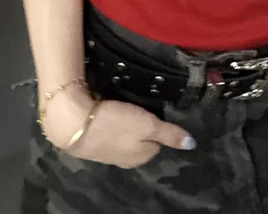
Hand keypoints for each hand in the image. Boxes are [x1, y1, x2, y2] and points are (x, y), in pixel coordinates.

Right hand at [42, 86, 195, 168]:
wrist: (74, 123)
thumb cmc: (116, 123)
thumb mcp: (148, 125)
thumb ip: (170, 134)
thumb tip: (192, 144)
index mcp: (142, 157)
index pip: (159, 140)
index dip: (157, 123)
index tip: (152, 110)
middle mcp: (127, 160)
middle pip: (143, 139)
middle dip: (142, 125)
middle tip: (137, 106)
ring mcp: (109, 154)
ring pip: (126, 136)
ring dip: (126, 123)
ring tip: (123, 107)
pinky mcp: (94, 143)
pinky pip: (110, 132)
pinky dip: (111, 123)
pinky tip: (108, 113)